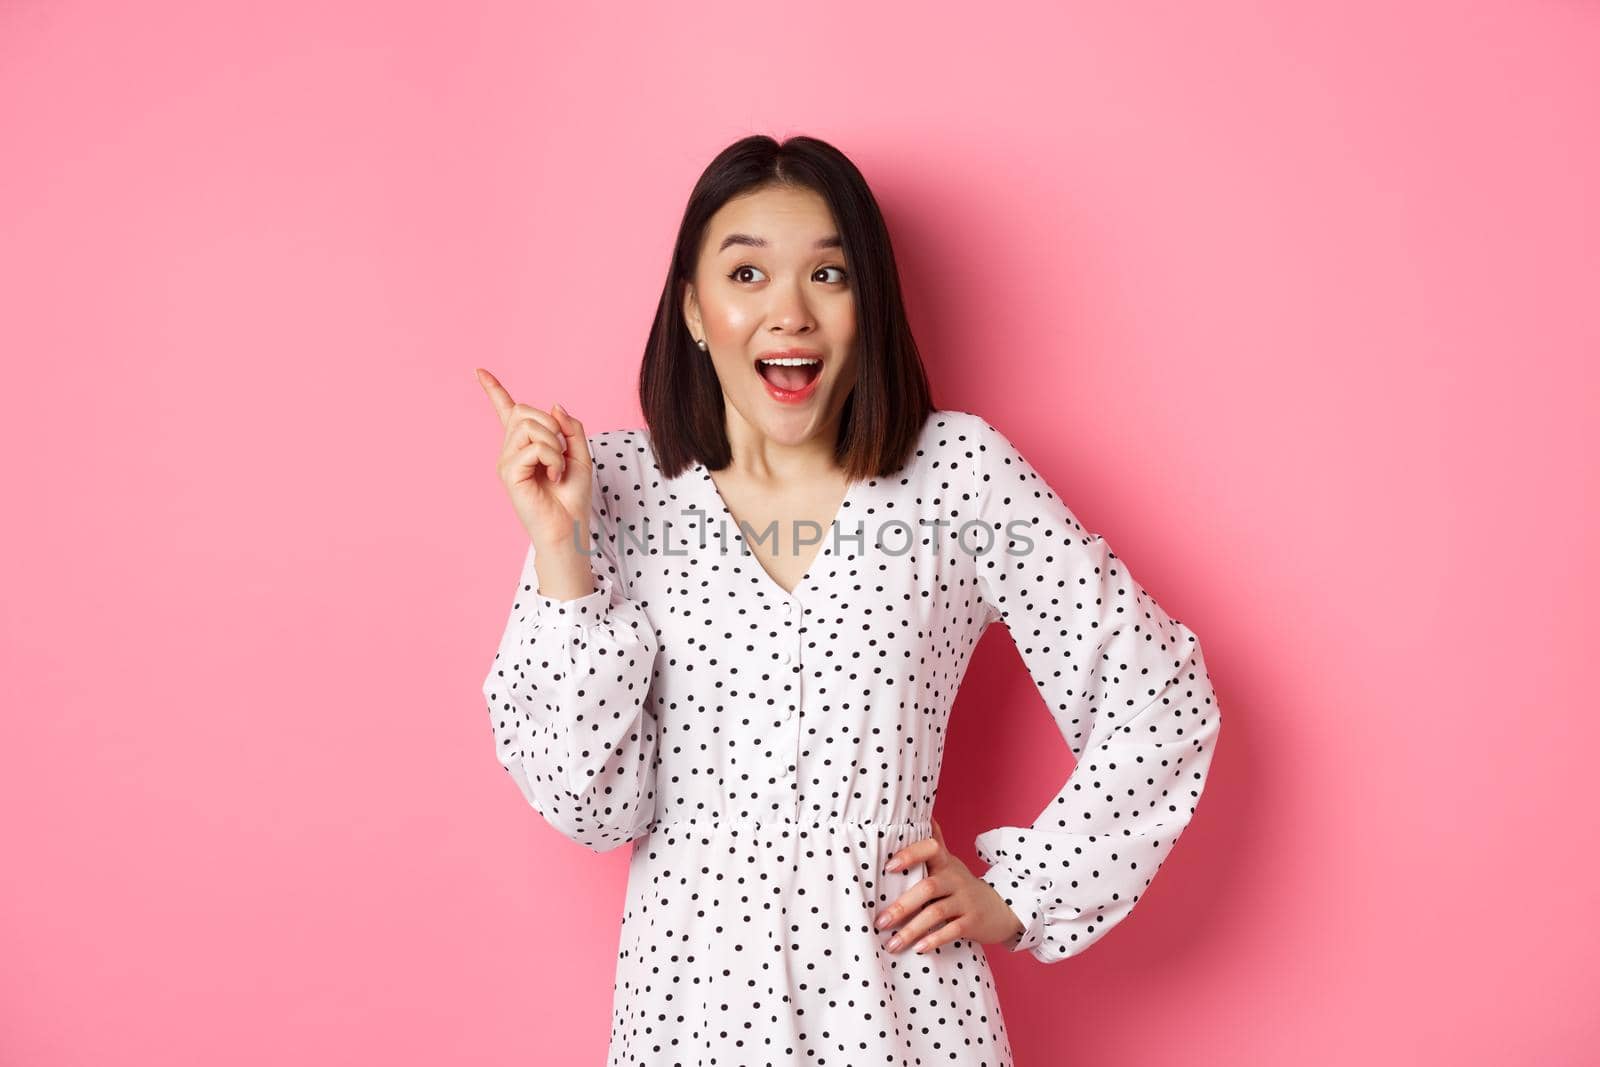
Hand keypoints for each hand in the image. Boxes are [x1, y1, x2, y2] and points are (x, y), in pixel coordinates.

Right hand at [475, 368, 592, 554]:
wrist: (569, 526)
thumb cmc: (572, 495)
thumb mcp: (580, 454)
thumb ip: (570, 427)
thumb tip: (554, 405)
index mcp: (525, 444)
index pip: (506, 411)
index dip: (493, 389)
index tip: (479, 370)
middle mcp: (511, 450)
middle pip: (524, 410)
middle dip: (551, 425)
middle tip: (561, 453)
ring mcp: (507, 461)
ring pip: (529, 426)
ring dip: (554, 444)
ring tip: (557, 468)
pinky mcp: (509, 473)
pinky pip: (534, 447)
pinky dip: (552, 458)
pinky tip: (553, 477)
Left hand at [873, 817, 1024, 954]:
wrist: (1002, 907)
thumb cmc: (962, 885)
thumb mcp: (949, 862)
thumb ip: (934, 844)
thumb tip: (923, 814)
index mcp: (945, 862)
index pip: (929, 849)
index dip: (910, 855)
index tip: (888, 867)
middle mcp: (955, 878)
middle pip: (927, 887)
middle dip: (901, 905)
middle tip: (880, 921)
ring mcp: (965, 900)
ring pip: (936, 912)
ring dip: (911, 930)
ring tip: (891, 944)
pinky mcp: (973, 921)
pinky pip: (952, 930)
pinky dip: (934, 939)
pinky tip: (919, 948)